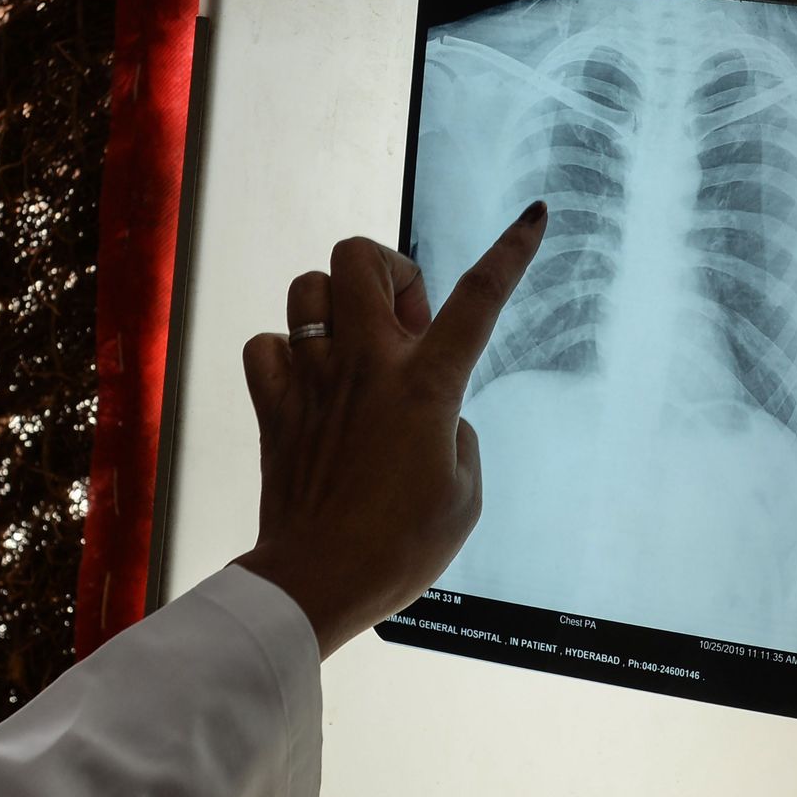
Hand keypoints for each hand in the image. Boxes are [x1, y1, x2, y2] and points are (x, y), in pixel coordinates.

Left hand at [233, 202, 547, 657]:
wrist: (318, 581)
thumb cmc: (401, 549)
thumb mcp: (464, 495)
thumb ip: (458, 437)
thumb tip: (437, 419)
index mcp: (426, 386)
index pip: (477, 299)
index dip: (510, 252)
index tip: (532, 216)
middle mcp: (365, 366)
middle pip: (360, 257)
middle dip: (387, 270)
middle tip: (404, 325)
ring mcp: (312, 381)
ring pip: (306, 287)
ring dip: (333, 304)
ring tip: (353, 348)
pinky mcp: (272, 408)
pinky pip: (264, 346)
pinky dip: (284, 354)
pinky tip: (307, 384)